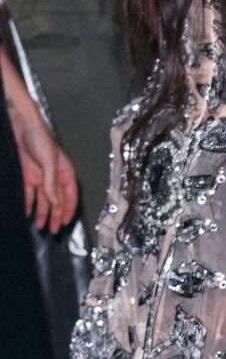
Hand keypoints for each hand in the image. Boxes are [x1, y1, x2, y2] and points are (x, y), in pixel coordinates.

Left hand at [8, 86, 77, 231]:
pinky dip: (29, 204)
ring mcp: (41, 178)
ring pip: (43, 200)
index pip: (70, 196)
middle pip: (56, 201)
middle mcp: (54, 178)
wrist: (22, 127)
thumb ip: (52, 184)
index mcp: (65, 174)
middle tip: (53, 231)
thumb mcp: (50, 163)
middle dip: (55, 216)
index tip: (65, 223)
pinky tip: (28, 213)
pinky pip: (30, 194)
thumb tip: (56, 203)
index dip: (68, 210)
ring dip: (42, 213)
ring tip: (40, 227)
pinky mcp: (28, 176)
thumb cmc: (41, 140)